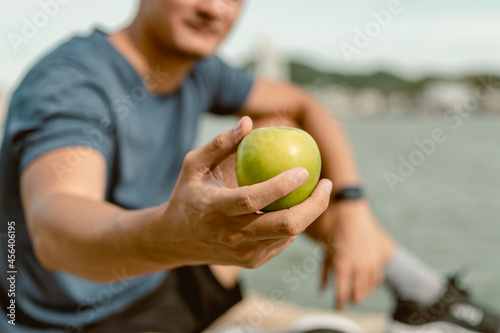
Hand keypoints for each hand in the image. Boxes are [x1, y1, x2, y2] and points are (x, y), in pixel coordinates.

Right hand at [149, 116, 332, 268]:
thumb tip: (248, 122)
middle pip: (285, 225)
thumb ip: (220, 144)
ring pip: (289, 235)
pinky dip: (294, 224)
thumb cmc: (187, 195)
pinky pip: (282, 241)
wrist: (175, 240)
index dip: (282, 185)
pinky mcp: (252, 261)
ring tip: (317, 192)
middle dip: (314, 206)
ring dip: (309, 213)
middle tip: (326, 184)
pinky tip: (295, 207)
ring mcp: (244, 252)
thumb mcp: (194, 166)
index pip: (253, 199)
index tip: (305, 170)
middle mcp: (232, 234)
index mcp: (216, 209)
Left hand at [319, 200, 395, 309]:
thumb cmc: (332, 228)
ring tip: (356, 292)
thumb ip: (325, 273)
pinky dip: (372, 281)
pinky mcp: (381, 255)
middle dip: (351, 298)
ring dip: (362, 291)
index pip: (342, 294)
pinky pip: (379, 276)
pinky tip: (366, 281)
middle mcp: (360, 266)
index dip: (340, 304)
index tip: (338, 307)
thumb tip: (322, 291)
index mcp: (344, 266)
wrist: (350, 208)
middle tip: (346, 299)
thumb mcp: (325, 251)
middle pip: (358, 295)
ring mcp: (373, 260)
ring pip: (370, 287)